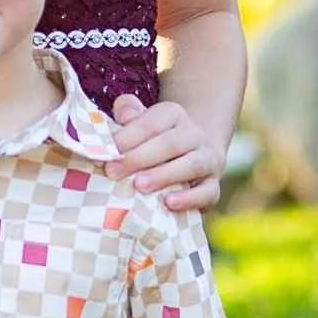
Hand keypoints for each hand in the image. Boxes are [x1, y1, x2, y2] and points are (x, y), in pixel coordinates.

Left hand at [109, 93, 223, 213]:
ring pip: (191, 165)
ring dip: (164, 176)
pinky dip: (190, 199)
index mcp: (173, 114)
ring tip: (139, 186)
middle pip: (170, 143)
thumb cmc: (154, 142)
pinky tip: (169, 203)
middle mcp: (194, 134)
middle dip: (139, 158)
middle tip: (112, 172)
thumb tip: (124, 115)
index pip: (151, 123)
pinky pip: (208, 192)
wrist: (193, 156)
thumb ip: (128, 114)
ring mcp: (208, 159)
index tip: (104, 153)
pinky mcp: (214, 186)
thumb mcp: (140, 123)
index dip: (127, 137)